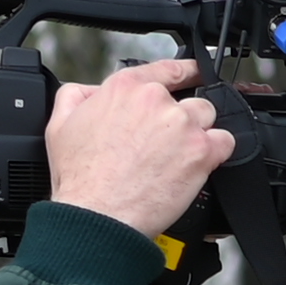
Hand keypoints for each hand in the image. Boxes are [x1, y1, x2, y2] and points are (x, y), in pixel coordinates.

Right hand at [41, 59, 230, 236]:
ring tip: (178, 158)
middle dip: (181, 120)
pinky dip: (217, 153)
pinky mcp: (201, 152)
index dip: (185, 71)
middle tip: (165, 145)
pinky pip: (225, 142)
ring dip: (199, 134)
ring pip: (208, 117)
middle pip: (188, 99)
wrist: (98, 216)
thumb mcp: (60, 124)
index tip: (194, 73)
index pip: (166, 68)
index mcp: (125, 89)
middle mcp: (156, 101)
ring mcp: (181, 125)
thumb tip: (92, 91)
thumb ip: (77, 96)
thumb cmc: (81, 179)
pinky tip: (197, 166)